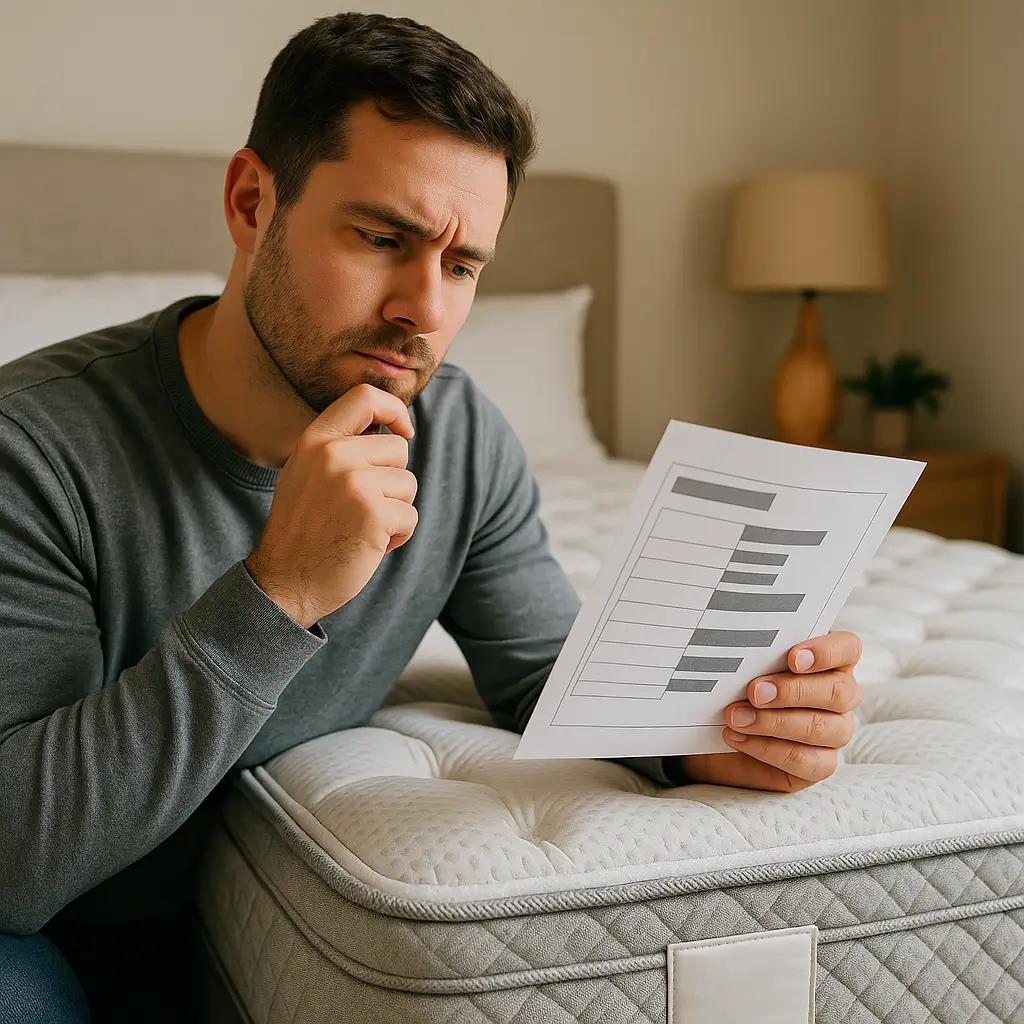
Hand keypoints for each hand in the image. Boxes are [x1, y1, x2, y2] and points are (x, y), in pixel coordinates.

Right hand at [246, 384, 418, 627]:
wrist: (285, 582)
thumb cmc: (304, 530)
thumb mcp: (308, 473)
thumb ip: (341, 448)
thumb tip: (391, 428)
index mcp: (315, 440)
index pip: (365, 397)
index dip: (395, 409)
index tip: (403, 430)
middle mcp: (333, 455)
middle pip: (398, 448)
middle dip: (392, 480)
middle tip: (361, 508)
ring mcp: (354, 483)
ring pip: (408, 484)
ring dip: (395, 510)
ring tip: (361, 527)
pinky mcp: (374, 514)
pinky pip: (410, 516)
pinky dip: (398, 535)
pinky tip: (369, 546)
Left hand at [674, 632, 862, 792]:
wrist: (717, 731)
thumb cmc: (738, 689)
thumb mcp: (744, 668)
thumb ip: (755, 657)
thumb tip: (740, 648)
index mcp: (830, 662)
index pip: (848, 648)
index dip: (826, 652)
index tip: (793, 658)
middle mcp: (839, 697)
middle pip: (837, 692)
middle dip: (793, 691)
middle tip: (755, 691)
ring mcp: (834, 732)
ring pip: (821, 727)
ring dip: (774, 721)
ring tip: (737, 717)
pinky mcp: (820, 764)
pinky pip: (806, 760)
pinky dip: (768, 748)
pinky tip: (739, 738)